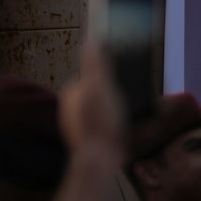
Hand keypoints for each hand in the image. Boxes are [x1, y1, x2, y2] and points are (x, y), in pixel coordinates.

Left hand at [60, 42, 126, 158]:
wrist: (100, 159)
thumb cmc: (100, 120)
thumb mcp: (99, 84)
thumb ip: (95, 62)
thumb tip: (92, 40)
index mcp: (70, 93)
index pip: (90, 76)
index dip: (108, 76)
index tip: (123, 79)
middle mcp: (69, 110)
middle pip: (96, 94)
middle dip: (112, 94)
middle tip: (130, 97)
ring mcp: (78, 128)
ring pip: (101, 111)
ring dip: (115, 111)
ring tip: (131, 114)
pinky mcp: (89, 142)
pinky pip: (104, 128)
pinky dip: (115, 126)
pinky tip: (126, 130)